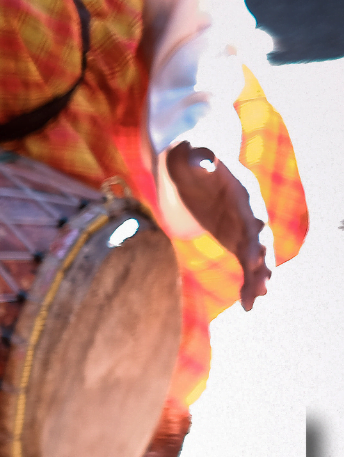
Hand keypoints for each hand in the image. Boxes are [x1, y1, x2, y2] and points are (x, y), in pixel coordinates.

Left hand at [166, 142, 269, 308]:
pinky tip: (248, 304)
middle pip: (259, 239)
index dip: (254, 235)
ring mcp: (243, 227)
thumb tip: (203, 161)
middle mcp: (249, 211)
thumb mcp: (193, 152)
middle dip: (262, 261)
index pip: (251, 215)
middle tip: (263, 284)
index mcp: (243, 191)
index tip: (253, 256)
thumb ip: (201, 157)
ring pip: (256, 256)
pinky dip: (247, 282)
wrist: (193, 162)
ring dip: (258, 277)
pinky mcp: (235, 239)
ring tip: (257, 300)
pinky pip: (244, 264)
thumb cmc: (193, 154)